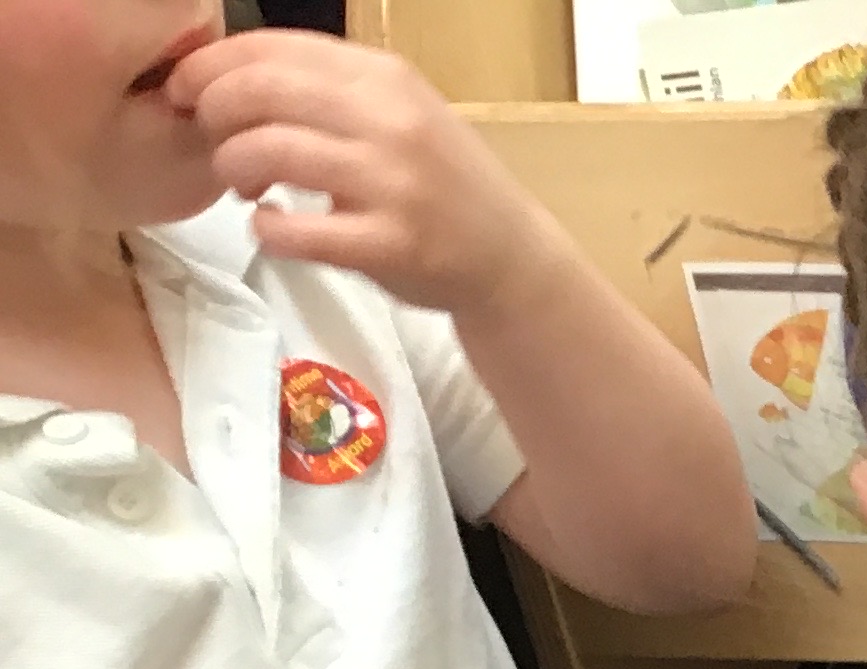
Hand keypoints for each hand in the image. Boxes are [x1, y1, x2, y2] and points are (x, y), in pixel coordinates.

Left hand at [165, 34, 559, 316]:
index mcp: (384, 77)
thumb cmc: (439, 182)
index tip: (188, 92)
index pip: (271, 47)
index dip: (211, 65)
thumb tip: (227, 76)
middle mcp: (390, 120)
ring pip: (269, 152)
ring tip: (244, 185)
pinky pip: (296, 231)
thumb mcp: (396, 111)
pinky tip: (270, 227)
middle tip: (212, 140)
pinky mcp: (391, 245)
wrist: (510, 256)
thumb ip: (327, 88)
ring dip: (233, 167)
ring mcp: (393, 184)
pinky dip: (265, 228)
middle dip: (213, 114)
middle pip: (258, 92)